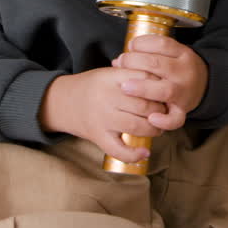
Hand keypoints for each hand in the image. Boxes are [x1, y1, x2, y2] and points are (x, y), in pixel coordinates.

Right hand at [39, 67, 165, 161]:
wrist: (61, 101)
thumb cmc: (93, 87)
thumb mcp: (110, 73)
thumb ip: (133, 75)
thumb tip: (162, 83)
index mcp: (112, 78)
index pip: (144, 81)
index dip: (159, 88)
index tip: (165, 92)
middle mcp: (107, 97)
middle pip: (143, 105)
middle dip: (159, 110)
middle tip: (164, 112)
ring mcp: (102, 118)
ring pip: (136, 126)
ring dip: (153, 129)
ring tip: (156, 128)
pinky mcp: (97, 136)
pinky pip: (117, 149)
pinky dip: (133, 154)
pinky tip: (145, 153)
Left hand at [112, 35, 208, 130]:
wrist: (203, 86)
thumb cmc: (178, 69)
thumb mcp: (171, 54)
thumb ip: (148, 53)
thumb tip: (118, 61)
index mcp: (183, 54)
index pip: (162, 44)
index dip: (142, 43)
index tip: (130, 46)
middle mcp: (184, 72)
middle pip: (158, 64)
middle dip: (134, 62)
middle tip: (120, 63)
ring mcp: (184, 92)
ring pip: (165, 90)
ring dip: (143, 88)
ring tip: (125, 87)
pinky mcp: (182, 111)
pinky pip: (175, 119)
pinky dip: (163, 120)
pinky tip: (150, 118)